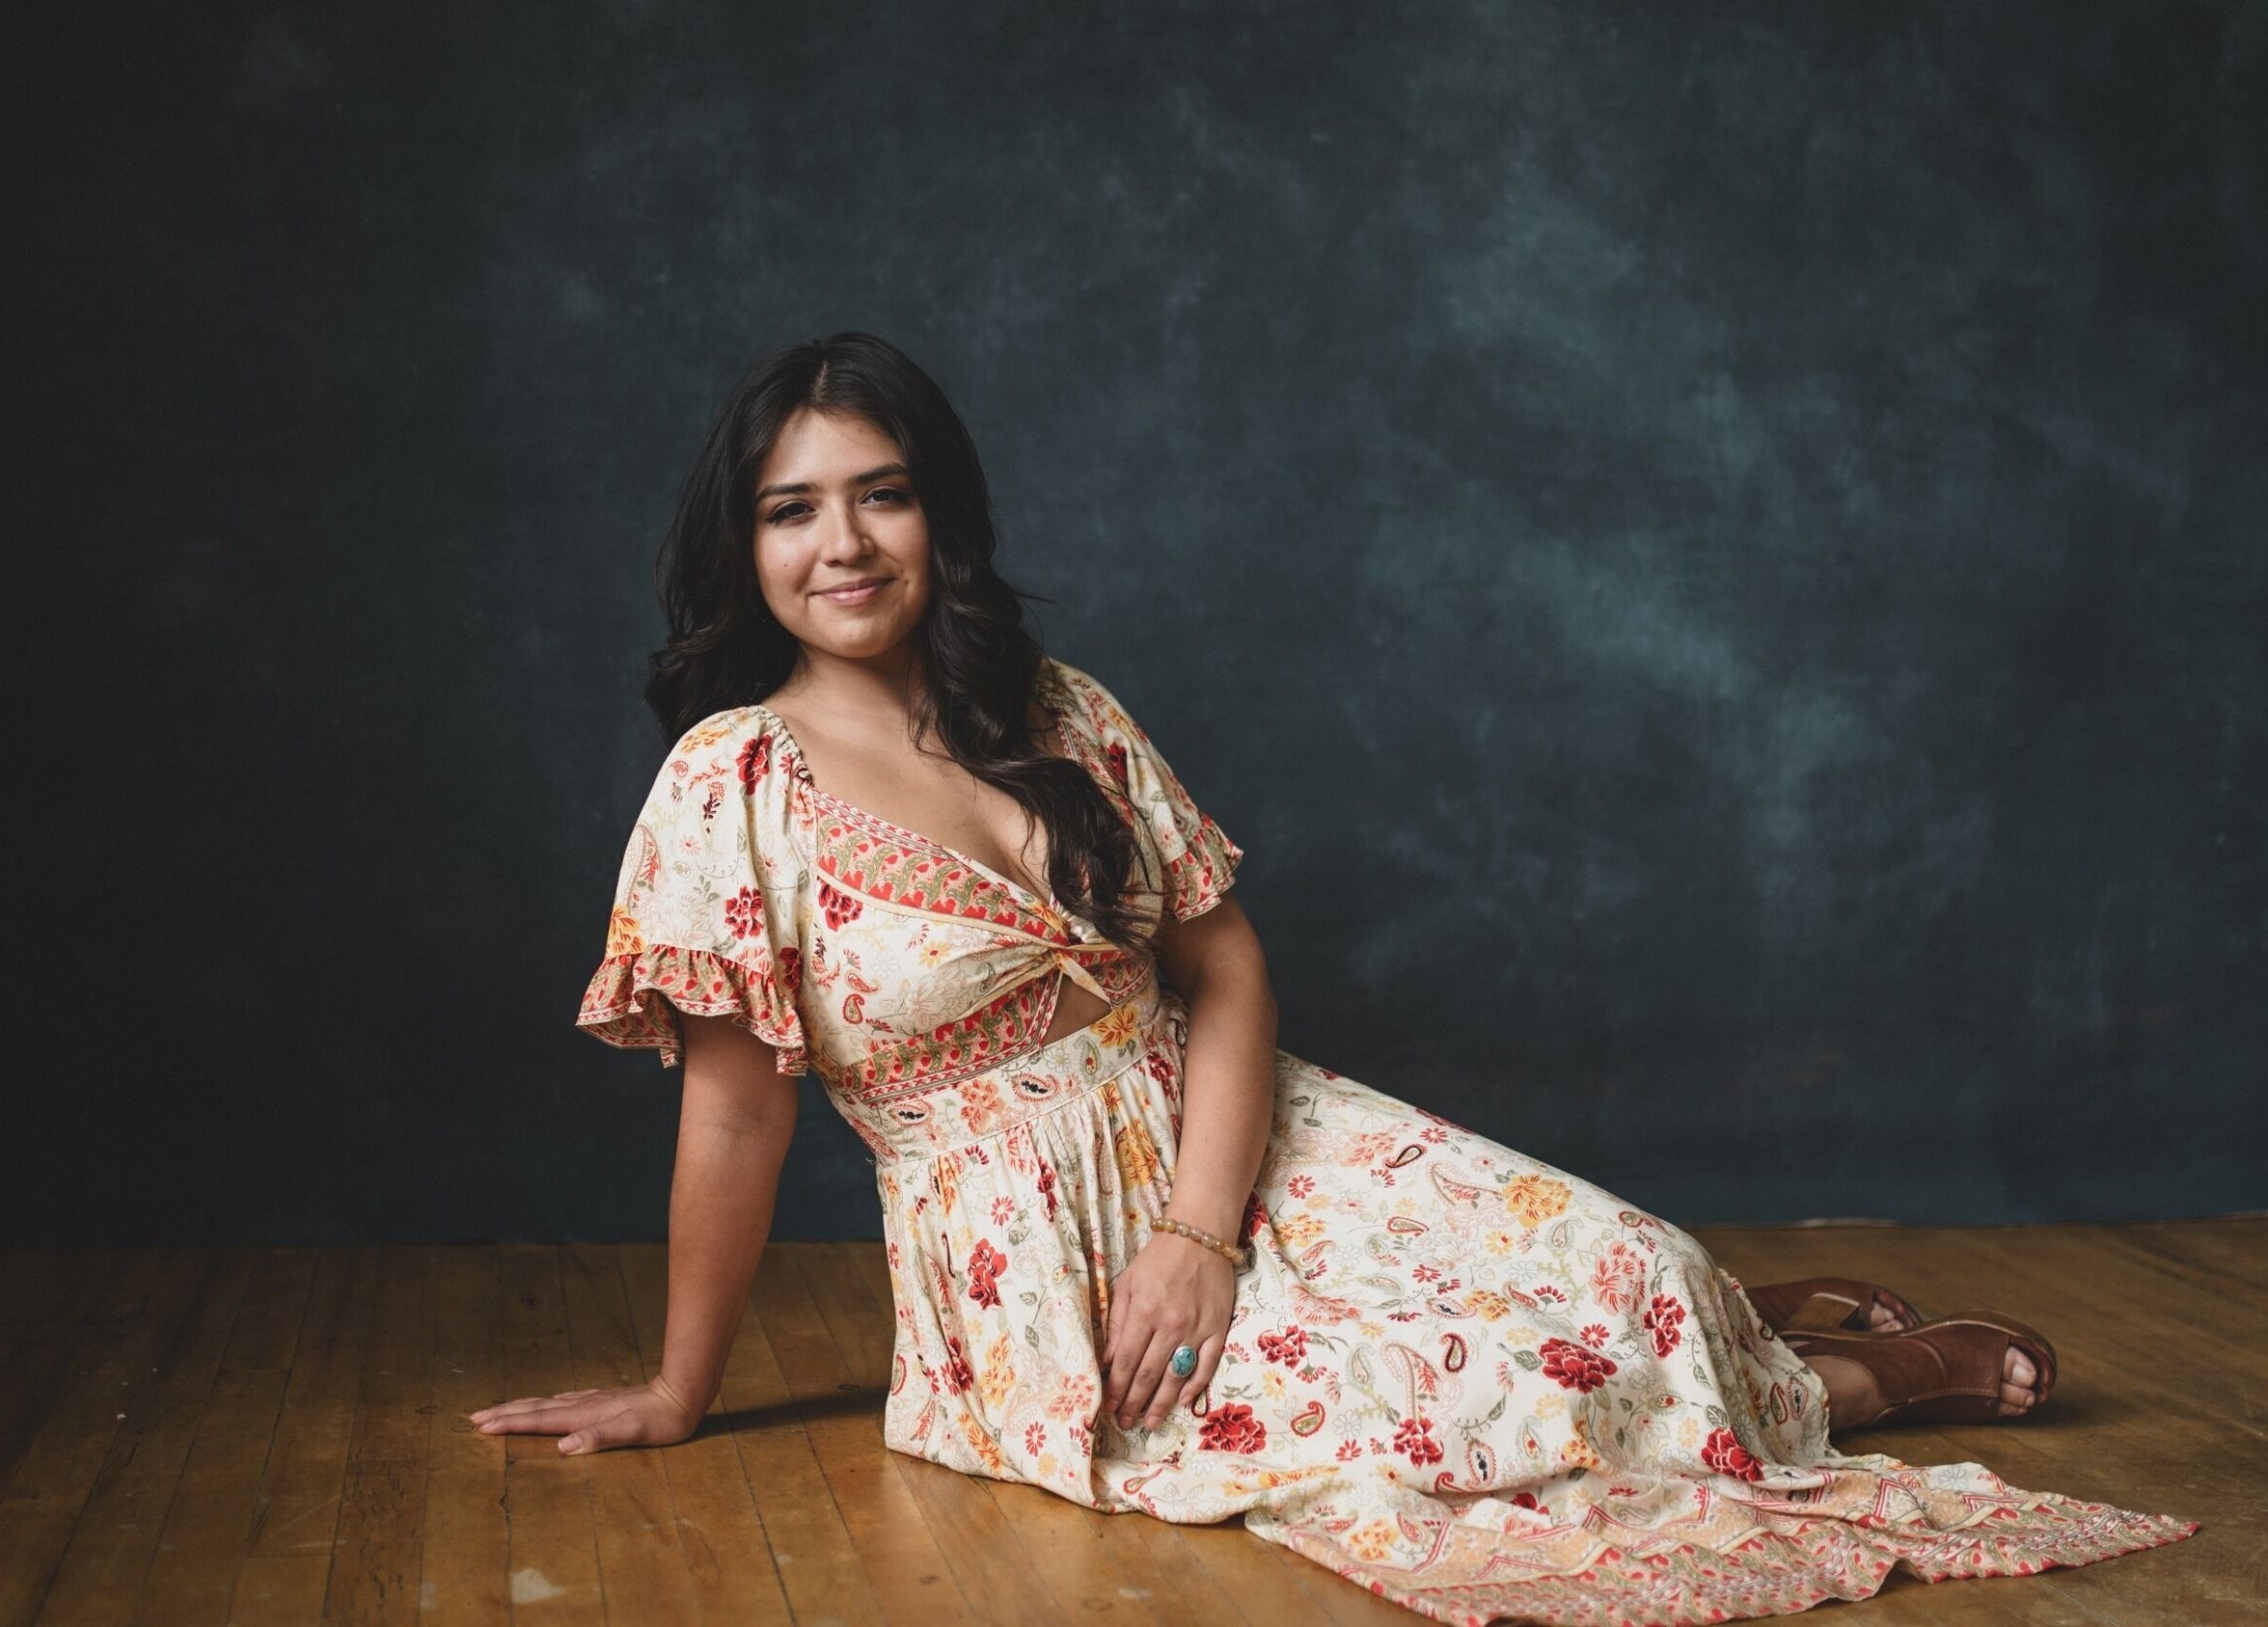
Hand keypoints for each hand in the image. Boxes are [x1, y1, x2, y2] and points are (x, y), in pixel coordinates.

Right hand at [468, 1375, 703, 1454]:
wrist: (681, 1394)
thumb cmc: (660, 1420)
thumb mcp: (633, 1433)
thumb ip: (599, 1438)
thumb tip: (563, 1447)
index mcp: (584, 1416)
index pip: (539, 1420)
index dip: (510, 1424)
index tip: (482, 1426)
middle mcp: (582, 1405)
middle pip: (535, 1409)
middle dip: (504, 1413)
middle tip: (474, 1418)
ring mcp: (591, 1401)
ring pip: (546, 1403)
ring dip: (520, 1407)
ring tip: (498, 1410)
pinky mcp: (601, 1401)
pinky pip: (561, 1402)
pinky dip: (543, 1405)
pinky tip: (545, 1404)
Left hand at [1101, 1230, 1236, 1430]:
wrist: (1200, 1236)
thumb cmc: (1158, 1259)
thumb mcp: (1127, 1284)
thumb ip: (1118, 1323)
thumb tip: (1108, 1361)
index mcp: (1145, 1312)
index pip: (1127, 1362)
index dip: (1116, 1389)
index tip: (1108, 1407)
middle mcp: (1171, 1324)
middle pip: (1149, 1375)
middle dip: (1134, 1403)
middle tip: (1125, 1423)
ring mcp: (1197, 1329)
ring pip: (1176, 1377)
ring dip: (1162, 1404)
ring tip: (1149, 1422)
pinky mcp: (1218, 1328)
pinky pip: (1207, 1365)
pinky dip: (1194, 1386)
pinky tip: (1182, 1402)